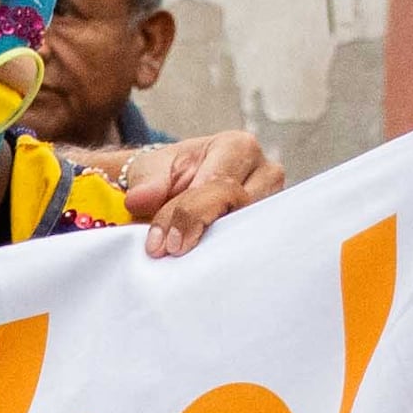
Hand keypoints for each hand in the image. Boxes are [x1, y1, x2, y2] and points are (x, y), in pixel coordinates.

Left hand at [106, 128, 282, 256]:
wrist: (174, 190)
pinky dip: (228, 256)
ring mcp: (272, 203)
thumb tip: (140, 199)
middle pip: (239, 209)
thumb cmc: (166, 176)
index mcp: (238, 147)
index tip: (165, 243)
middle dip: (203, 232)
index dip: (191, 215)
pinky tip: (207, 265)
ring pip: (250, 232)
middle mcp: (265, 172)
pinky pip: (253, 247)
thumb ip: (147, 184)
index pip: (220, 186)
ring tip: (187, 257)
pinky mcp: (268, 229)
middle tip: (170, 252)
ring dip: (217, 247)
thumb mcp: (149, 172)